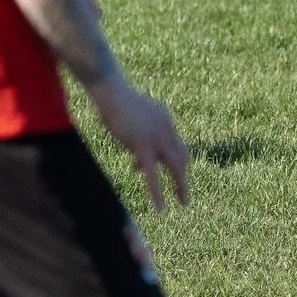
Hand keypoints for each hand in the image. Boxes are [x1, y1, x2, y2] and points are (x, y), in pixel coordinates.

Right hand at [89, 75, 190, 210]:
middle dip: (184, 178)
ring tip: (183, 204)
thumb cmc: (114, 103)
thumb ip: (139, 140)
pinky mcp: (143, 145)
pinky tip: (161, 207)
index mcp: (166, 121)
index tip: (173, 177)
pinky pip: (153, 174)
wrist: (110, 90)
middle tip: (186, 198)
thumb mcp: (132, 122)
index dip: (174, 163)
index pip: (177, 146)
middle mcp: (167, 129)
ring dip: (180, 187)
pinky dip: (158, 192)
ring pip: (175, 167)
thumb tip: (139, 163)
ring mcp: (157, 137)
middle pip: (182, 158)